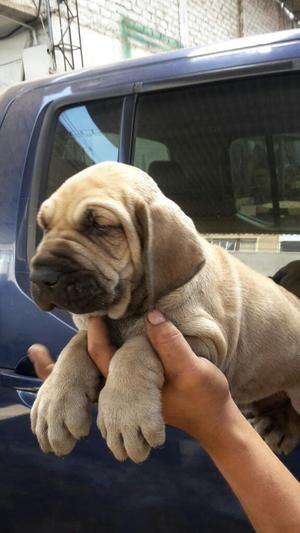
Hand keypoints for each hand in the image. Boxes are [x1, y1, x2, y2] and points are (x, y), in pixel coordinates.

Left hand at [29, 311, 232, 447]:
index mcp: (132, 385)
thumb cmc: (204, 397)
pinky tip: (119, 341)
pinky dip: (115, 356)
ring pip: (107, 369)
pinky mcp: (143, 391)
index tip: (94, 311)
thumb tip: (151, 315)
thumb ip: (170, 344)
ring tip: (99, 323)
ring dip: (101, 348)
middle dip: (92, 338)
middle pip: (97, 362)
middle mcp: (126, 392)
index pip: (102, 355)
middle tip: (93, 311)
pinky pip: (121, 371)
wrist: (215, 421)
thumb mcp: (191, 369)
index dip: (96, 333)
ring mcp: (134, 394)